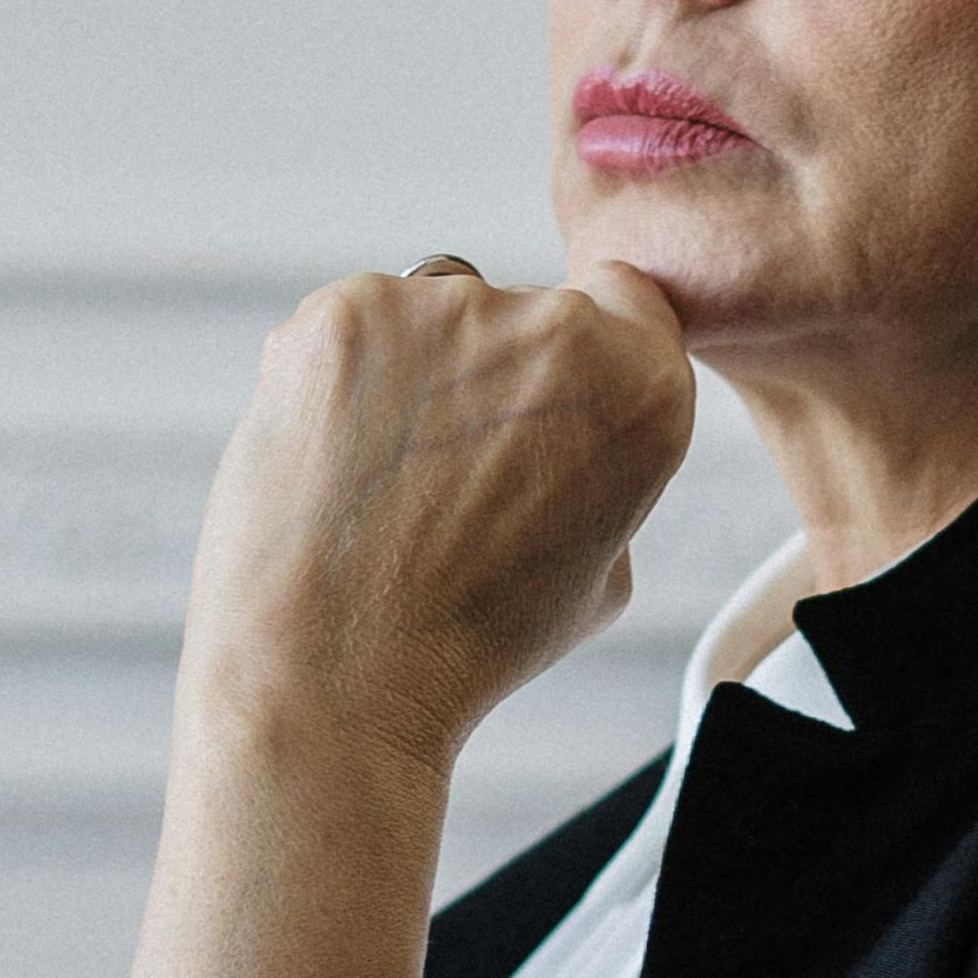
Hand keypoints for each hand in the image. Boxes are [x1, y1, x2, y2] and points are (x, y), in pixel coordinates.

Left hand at [176, 260, 695, 783]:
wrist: (335, 673)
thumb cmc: (466, 642)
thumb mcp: (604, 570)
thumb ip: (604, 465)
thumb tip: (561, 425)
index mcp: (641, 386)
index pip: (626, 304)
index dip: (582, 363)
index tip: (544, 412)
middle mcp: (556, 327)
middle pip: (526, 312)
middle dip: (494, 377)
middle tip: (451, 478)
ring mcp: (444, 307)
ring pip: (434, 316)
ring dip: (415, 374)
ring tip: (385, 482)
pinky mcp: (344, 312)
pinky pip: (354, 327)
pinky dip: (340, 379)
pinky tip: (337, 461)